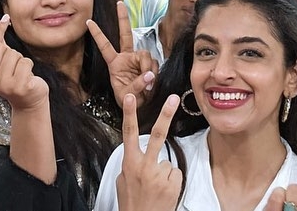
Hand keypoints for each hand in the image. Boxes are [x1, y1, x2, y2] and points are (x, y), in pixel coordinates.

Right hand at [0, 14, 49, 110]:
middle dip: (12, 54)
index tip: (6, 18)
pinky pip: (26, 63)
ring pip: (16, 55)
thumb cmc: (15, 78)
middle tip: (14, 67)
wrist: (28, 102)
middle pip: (3, 49)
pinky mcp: (20, 87)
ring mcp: (5, 85)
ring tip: (21, 74)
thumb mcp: (3, 60)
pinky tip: (28, 78)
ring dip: (22, 61)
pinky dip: (30, 67)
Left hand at [87, 2, 157, 107]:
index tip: (88, 21)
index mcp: (114, 63)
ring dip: (147, 68)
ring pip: (146, 55)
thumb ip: (137, 84)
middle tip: (119, 3)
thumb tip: (150, 75)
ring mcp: (138, 60)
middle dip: (123, 19)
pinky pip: (154, 64)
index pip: (105, 46)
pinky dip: (154, 73)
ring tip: (147, 84)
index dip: (97, 34)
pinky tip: (152, 83)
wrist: (139, 106)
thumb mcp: (127, 94)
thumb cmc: (128, 99)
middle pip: (126, 35)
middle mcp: (126, 57)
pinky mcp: (149, 65)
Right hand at [116, 93, 181, 210]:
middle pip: (157, 134)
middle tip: (174, 99)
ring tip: (155, 188)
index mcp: (129, 163)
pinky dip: (171, 181)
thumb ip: (130, 165)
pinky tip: (163, 192)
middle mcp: (144, 166)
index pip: (128, 133)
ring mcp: (160, 175)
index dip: (129, 114)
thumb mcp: (122, 182)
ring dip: (163, 173)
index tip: (130, 97)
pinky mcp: (172, 183)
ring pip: (167, 162)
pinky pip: (175, 173)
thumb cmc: (131, 204)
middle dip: (166, 115)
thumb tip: (137, 155)